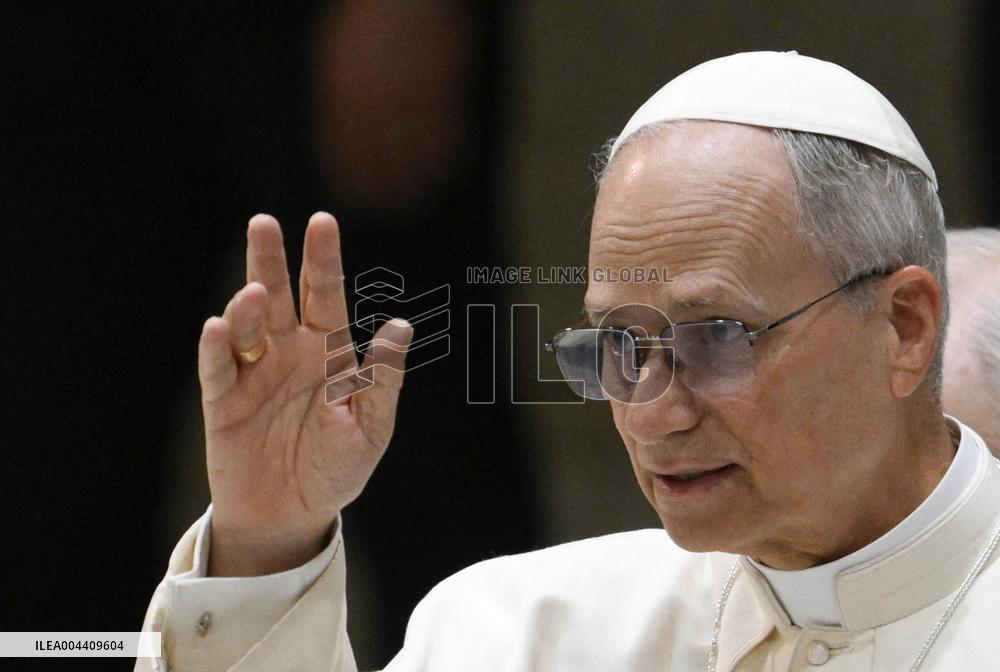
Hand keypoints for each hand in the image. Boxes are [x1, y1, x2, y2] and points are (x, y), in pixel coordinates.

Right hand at [198, 212, 412, 575]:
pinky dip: (217, 350)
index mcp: (328, 353)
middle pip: (279, 297)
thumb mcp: (371, 427)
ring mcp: (254, 374)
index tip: (321, 222)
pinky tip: (218, 329)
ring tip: (254, 295)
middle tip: (264, 223)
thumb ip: (382, 378)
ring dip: (247, 307)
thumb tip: (401, 326)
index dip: (323, 260)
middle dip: (270, 260)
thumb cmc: (336, 469)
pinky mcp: (224, 402)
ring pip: (246, 327)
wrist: (292, 517)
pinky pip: (218, 370)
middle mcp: (288, 353)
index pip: (326, 296)